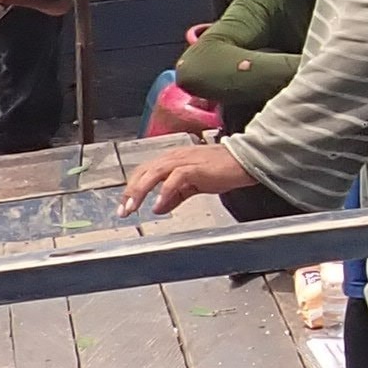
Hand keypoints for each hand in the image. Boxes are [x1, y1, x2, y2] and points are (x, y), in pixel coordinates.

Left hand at [121, 142, 254, 219]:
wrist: (243, 162)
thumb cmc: (221, 169)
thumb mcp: (193, 185)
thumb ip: (175, 196)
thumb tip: (158, 208)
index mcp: (173, 159)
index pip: (144, 171)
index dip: (132, 188)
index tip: (125, 206)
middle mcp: (175, 156)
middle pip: (144, 171)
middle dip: (131, 191)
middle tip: (123, 210)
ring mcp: (185, 160)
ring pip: (154, 173)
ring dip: (141, 191)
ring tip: (134, 207)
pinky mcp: (195, 168)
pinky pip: (175, 179)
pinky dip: (164, 192)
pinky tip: (158, 205)